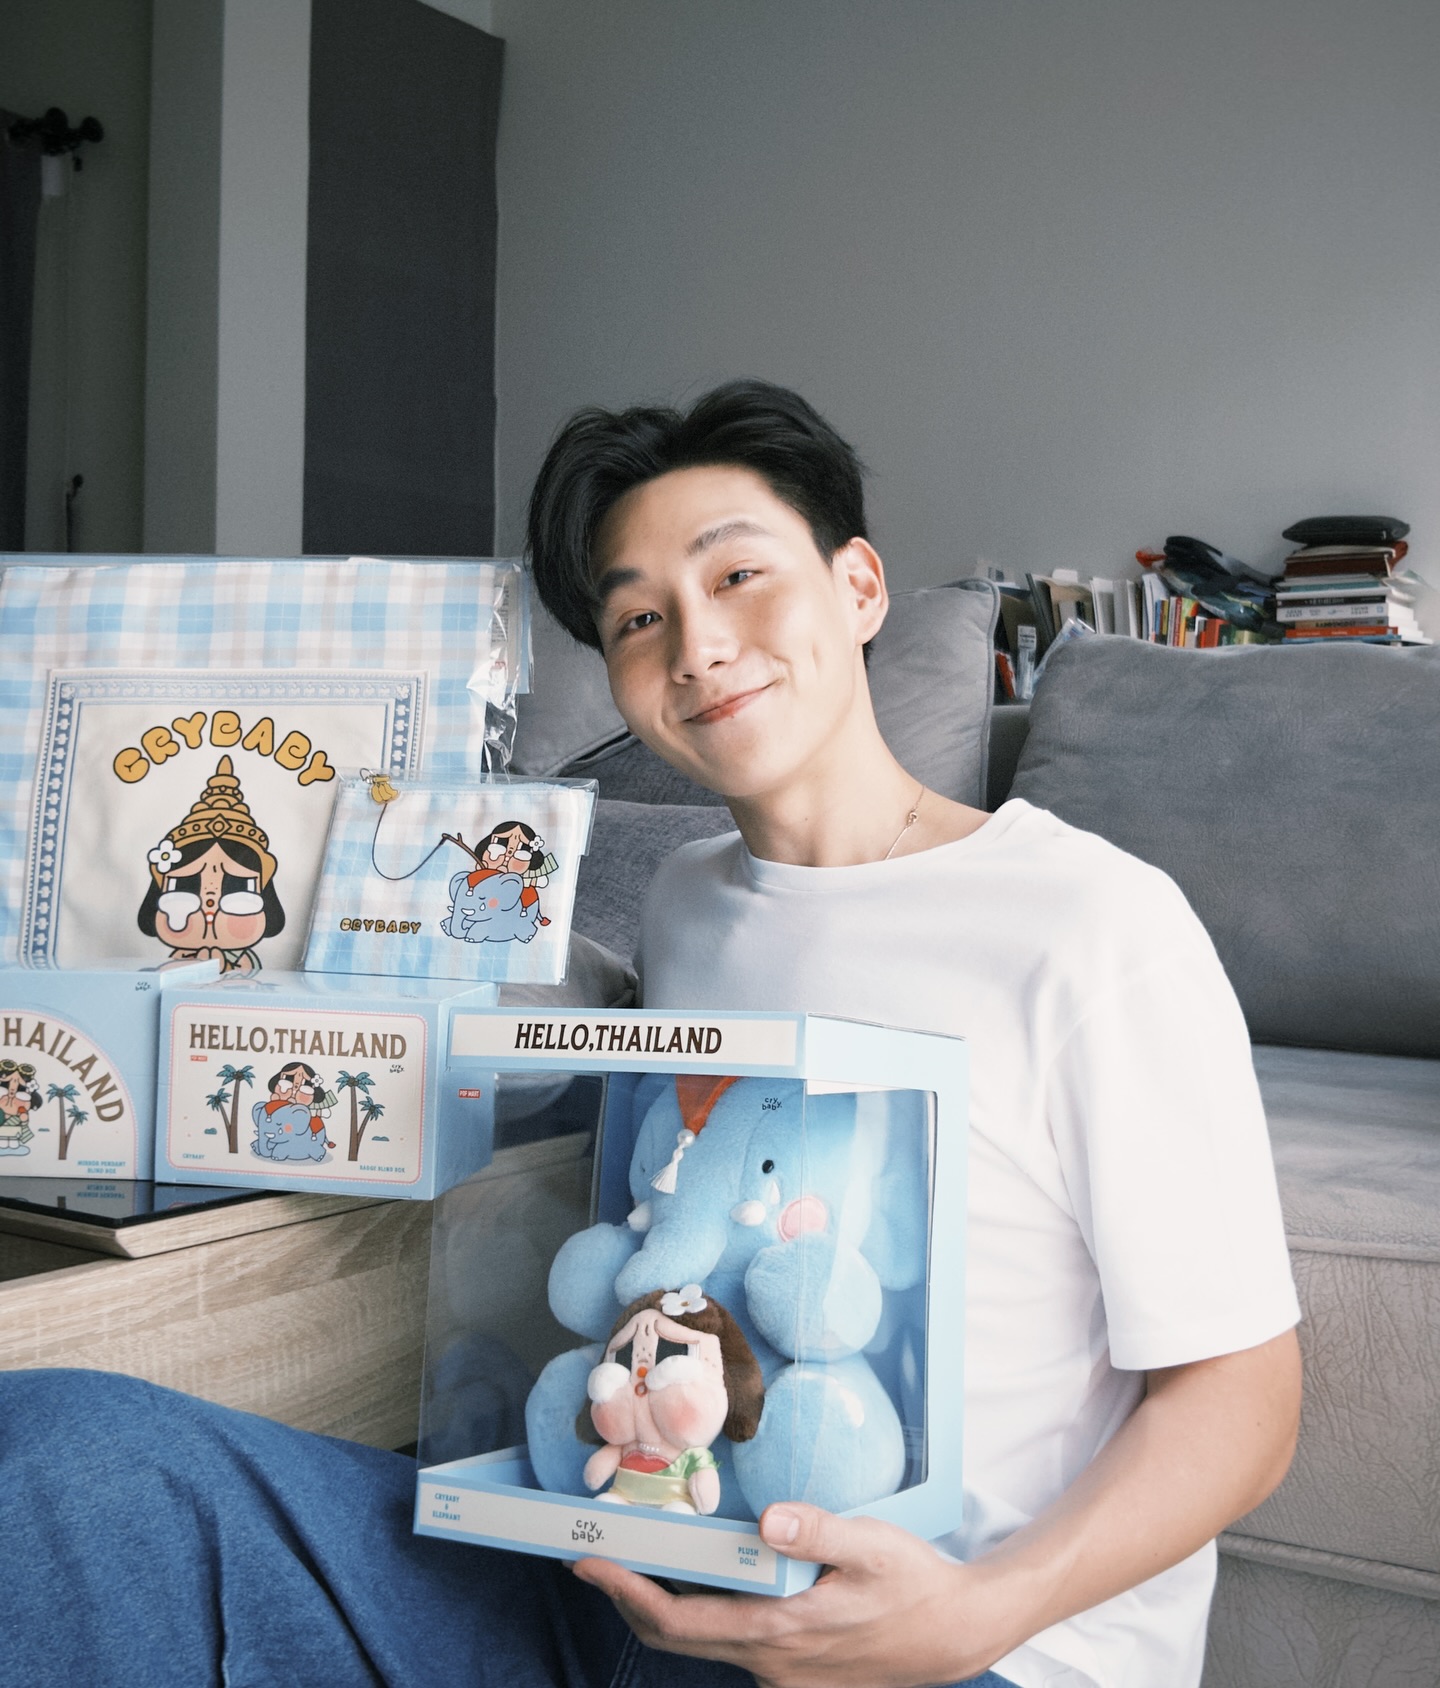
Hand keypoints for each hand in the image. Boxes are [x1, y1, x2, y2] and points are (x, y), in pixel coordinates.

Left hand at [573, 1502, 1008, 1687]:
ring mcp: (782, 1675)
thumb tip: (769, 1520)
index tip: (590, 1563)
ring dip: (665, 1608)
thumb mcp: (873, 1546)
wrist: (956, 1636)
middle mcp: (771, 1663)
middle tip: (594, 1558)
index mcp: (780, 1630)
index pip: (680, 1619)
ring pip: (703, 1643)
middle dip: (629, 1599)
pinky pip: (733, 1647)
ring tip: (643, 1559)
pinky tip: (706, 1580)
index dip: (627, 1593)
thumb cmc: (915, 1585)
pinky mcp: (795, 1673)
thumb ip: (818, 1530)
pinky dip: (703, 1616)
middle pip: (677, 1637)